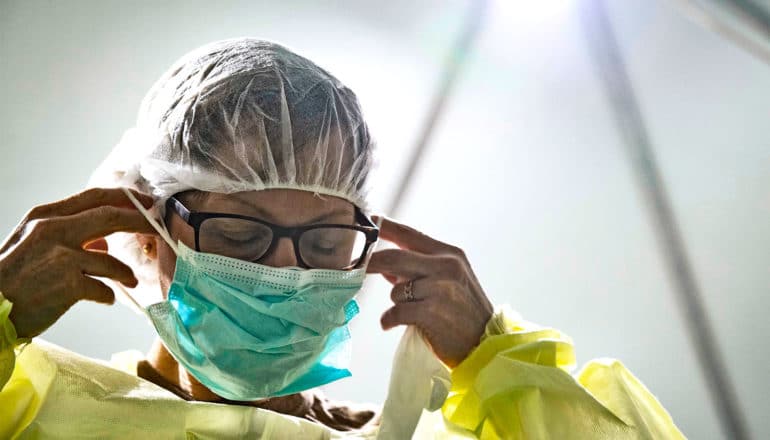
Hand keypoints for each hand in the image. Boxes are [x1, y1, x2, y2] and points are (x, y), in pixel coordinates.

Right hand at [0, 188, 154, 337]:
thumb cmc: (11, 278)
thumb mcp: (32, 244)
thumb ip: (66, 235)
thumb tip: (103, 240)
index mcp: (45, 216)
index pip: (94, 197)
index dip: (125, 198)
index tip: (145, 203)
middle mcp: (54, 230)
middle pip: (110, 217)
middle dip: (139, 222)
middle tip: (156, 230)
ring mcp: (62, 257)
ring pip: (111, 260)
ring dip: (126, 272)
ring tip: (130, 280)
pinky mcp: (68, 285)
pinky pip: (103, 289)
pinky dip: (108, 295)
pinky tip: (106, 299)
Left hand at [367, 217, 493, 367]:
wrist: (484, 342)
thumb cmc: (463, 310)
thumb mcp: (448, 280)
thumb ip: (418, 267)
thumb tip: (384, 264)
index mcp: (448, 253)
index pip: (409, 234)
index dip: (384, 227)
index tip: (367, 222)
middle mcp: (445, 266)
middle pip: (394, 258)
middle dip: (370, 263)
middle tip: (354, 267)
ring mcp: (439, 289)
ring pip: (395, 289)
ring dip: (395, 301)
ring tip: (408, 310)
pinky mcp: (431, 313)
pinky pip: (396, 311)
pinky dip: (389, 319)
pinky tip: (392, 322)